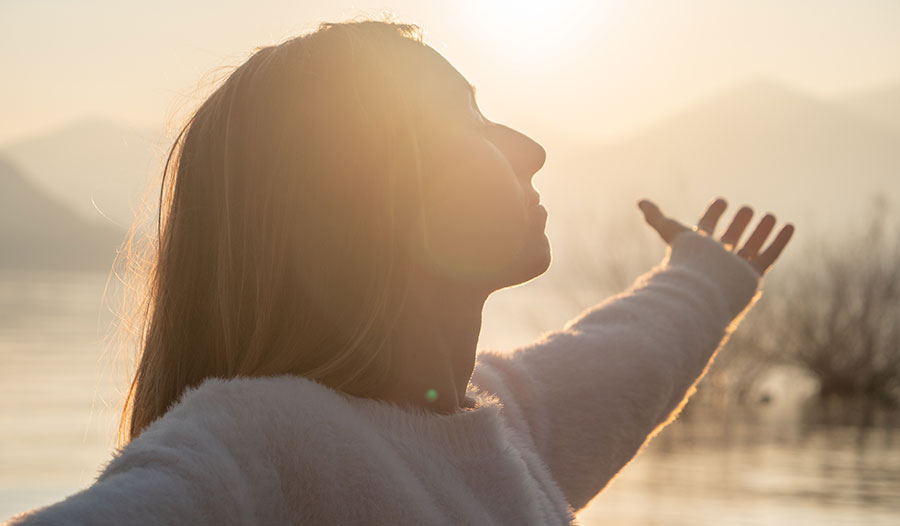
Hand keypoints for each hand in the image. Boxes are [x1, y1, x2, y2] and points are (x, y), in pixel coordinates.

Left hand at [637, 196, 794, 274]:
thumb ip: (656, 218)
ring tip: (769, 215)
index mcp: (697, 248)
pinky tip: (789, 226)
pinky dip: (779, 241)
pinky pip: (769, 256)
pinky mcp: (751, 277)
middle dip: (739, 224)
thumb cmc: (686, 260)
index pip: (706, 227)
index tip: (722, 201)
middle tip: (747, 209)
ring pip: (750, 247)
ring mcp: (734, 268)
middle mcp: (716, 259)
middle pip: (730, 239)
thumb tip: (640, 202)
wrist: (701, 290)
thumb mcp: (673, 232)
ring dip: (760, 231)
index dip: (713, 214)